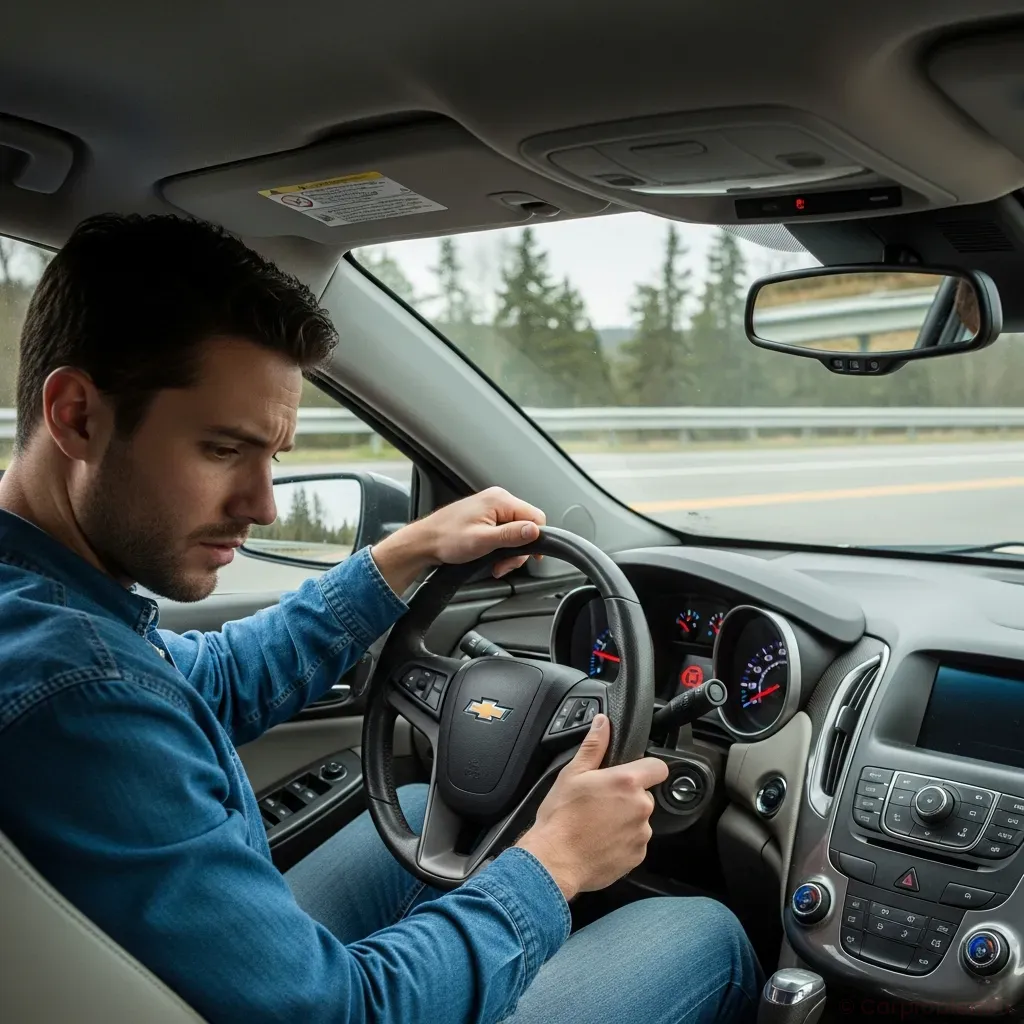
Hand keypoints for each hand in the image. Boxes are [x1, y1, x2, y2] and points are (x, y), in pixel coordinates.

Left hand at [371, 486, 545, 592]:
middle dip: (518, 550)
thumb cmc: (446, 539)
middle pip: (526, 526)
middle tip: (504, 565)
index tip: (529, 557)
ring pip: (515, 531)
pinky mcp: (485, 516)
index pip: (536, 517)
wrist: (423, 542)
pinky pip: (503, 531)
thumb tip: (535, 530)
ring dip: (509, 551)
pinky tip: (490, 556)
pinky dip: (500, 547)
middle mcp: (497, 499)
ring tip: (494, 564)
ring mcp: (491, 507)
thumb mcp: (483, 541)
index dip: (536, 539)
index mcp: (500, 500)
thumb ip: (511, 535)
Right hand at [515, 714, 668, 900]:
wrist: (554, 861)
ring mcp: (640, 834)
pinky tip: (599, 840)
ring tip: (596, 824)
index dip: (646, 767)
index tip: (632, 772)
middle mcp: (640, 808)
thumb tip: (603, 723)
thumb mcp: (573, 774)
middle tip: (600, 801)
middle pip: (644, 795)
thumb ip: (594, 745)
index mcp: (627, 783)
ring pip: (639, 819)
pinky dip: (621, 841)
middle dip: (627, 796)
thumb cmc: (561, 818)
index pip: (658, 767)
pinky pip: (635, 842)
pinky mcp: (637, 856)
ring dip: (624, 819)